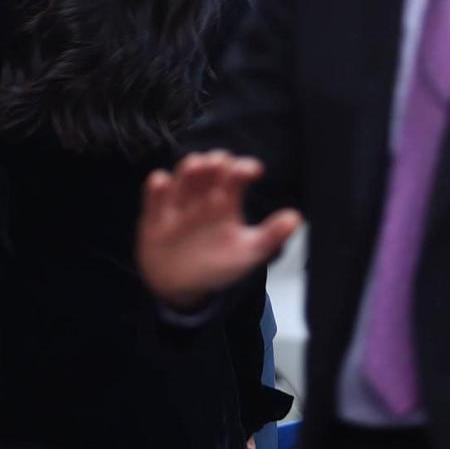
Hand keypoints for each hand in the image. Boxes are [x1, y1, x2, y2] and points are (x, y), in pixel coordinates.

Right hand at [136, 151, 300, 307]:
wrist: (181, 286)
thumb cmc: (217, 263)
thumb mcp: (248, 252)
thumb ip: (271, 236)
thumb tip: (296, 218)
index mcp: (225, 201)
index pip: (235, 176)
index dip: (243, 168)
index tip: (252, 170)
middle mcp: (201, 196)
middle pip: (208, 170)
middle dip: (215, 162)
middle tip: (222, 164)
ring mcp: (178, 204)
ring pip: (182, 177)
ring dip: (189, 169)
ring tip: (197, 166)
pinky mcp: (155, 216)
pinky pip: (154, 197)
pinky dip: (156, 187)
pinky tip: (162, 183)